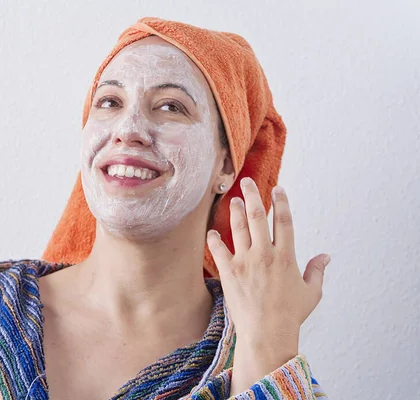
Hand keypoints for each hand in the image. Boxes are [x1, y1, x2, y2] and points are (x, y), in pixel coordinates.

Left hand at [206, 177, 330, 392]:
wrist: (267, 333)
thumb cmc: (291, 315)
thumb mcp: (311, 293)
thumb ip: (317, 271)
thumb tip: (326, 256)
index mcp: (286, 256)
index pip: (284, 221)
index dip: (281, 202)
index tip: (277, 188)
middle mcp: (265, 254)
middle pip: (258, 217)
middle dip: (253, 196)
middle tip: (247, 182)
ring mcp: (245, 261)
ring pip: (238, 228)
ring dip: (235, 212)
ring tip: (233, 200)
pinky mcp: (229, 272)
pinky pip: (218, 250)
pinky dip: (214, 239)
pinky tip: (211, 231)